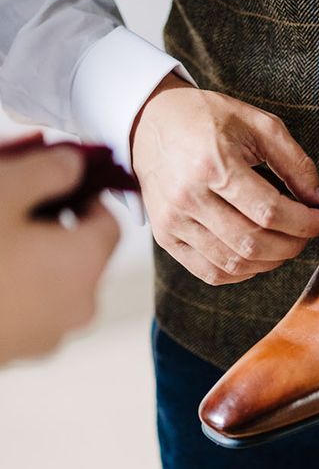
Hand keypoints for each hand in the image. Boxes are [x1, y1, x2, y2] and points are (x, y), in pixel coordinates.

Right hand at [0, 141, 118, 363]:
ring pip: (49, 279)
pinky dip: (11, 282)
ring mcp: (43, 337)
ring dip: (27, 252)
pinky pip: (24, 305)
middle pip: (78, 251)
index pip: (108, 221)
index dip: (83, 195)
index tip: (54, 180)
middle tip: (14, 200)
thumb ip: (49, 169)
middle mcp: (77, 306)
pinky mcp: (10, 354)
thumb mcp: (4, 190)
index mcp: (86, 265)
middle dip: (50, 221)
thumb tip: (74, 164)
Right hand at [131, 74, 318, 286]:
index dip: (306, 223)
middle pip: (252, 243)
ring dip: (271, 261)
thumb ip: (295, 162)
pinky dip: (242, 272)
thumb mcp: (258, 125)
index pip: (270, 211)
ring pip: (233, 264)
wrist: (151, 121)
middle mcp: (189, 198)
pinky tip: (258, 255)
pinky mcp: (165, 236)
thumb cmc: (207, 118)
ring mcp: (173, 221)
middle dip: (293, 245)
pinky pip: (209, 272)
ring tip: (287, 242)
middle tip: (309, 233)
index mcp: (214, 165)